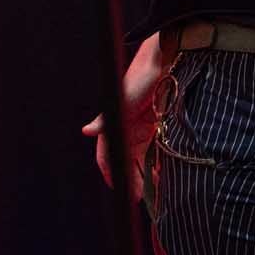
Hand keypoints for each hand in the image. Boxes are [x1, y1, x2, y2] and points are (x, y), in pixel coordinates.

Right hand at [81, 33, 163, 198]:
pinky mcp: (158, 123)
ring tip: (157, 191)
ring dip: (146, 173)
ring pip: (142, 158)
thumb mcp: (125, 97)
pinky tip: (167, 174)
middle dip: (132, 179)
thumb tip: (87, 131)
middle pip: (126, 161)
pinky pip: (156, 148)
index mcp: (116, 123)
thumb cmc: (142, 74)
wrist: (167, 57)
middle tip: (141, 197)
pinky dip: (159, 162)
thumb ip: (107, 119)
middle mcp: (128, 127)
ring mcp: (143, 126)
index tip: (123, 193)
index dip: (112, 175)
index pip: (107, 156)